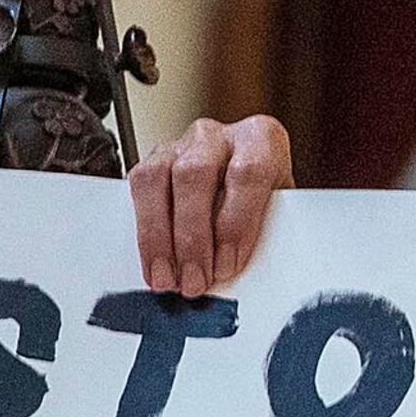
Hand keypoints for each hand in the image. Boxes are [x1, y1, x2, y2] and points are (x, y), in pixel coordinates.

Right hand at [130, 114, 292, 297]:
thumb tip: (248, 274)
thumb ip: (263, 233)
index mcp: (261, 139)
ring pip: (159, 178)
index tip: (227, 265)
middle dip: (192, 237)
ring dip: (159, 236)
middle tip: (194, 280)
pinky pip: (139, 187)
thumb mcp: (276, 212)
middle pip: (196, 175)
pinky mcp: (154, 159)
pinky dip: (144, 231)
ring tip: (167, 277)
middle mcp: (218, 136)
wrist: (246, 180)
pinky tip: (153, 261)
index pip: (247, 173)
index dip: (235, 224)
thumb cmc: (265, 199)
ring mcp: (182, 144)